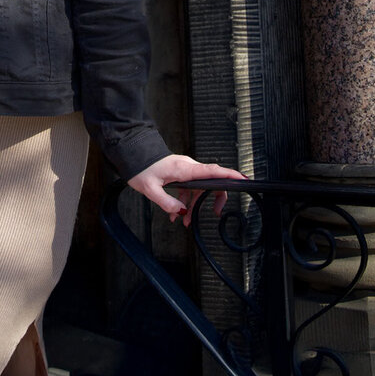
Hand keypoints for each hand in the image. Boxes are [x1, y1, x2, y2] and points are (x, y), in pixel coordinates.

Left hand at [126, 154, 244, 226]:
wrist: (130, 152)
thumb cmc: (140, 167)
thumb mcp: (150, 189)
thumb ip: (166, 203)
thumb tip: (181, 212)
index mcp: (184, 169)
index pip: (213, 171)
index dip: (230, 175)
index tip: (243, 180)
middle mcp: (187, 167)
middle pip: (210, 182)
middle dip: (212, 200)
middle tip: (215, 214)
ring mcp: (183, 169)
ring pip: (197, 188)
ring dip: (193, 205)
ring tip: (184, 222)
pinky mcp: (178, 172)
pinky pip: (188, 187)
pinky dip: (184, 200)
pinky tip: (175, 214)